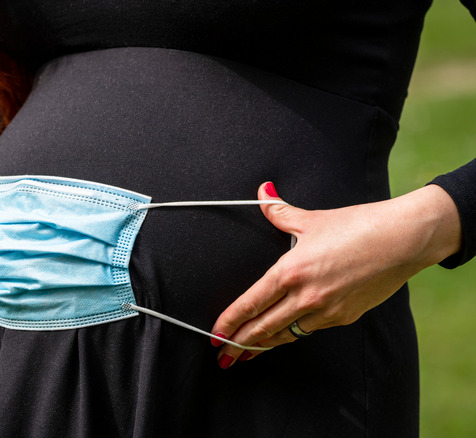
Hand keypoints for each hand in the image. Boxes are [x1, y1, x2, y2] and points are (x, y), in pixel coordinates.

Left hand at [211, 182, 461, 367]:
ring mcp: (326, 310)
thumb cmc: (358, 225)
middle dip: (239, 345)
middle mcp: (305, 296)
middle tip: (223, 356)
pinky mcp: (344, 316)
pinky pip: (309, 330)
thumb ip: (279, 211)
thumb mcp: (312, 219)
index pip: (250, 303)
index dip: (230, 322)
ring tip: (245, 354)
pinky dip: (291, 335)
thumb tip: (262, 192)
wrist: (404, 239)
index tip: (216, 334)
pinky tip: (281, 337)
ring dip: (263, 345)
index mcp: (290, 271)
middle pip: (262, 328)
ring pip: (285, 334)